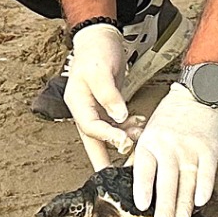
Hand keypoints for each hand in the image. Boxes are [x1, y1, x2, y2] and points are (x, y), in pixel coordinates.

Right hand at [63, 23, 134, 171]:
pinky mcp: (106, 104)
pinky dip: (127, 127)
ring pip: (106, 132)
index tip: (125, 143)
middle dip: (103, 159)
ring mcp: (94, 107)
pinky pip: (115, 122)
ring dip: (122, 139)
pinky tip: (139, 126)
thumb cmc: (96, 50)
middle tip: (115, 179)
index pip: (90, 127)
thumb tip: (119, 116)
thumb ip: (108, 94)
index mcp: (77, 102)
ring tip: (140, 142)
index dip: (107, 137)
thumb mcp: (101, 69)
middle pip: (93, 138)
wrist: (99, 37)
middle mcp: (84, 108)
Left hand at [132, 83, 217, 216]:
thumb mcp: (149, 131)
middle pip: (167, 181)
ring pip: (187, 181)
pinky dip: (205, 188)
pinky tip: (201, 202)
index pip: (144, 168)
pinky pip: (207, 172)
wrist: (199, 93)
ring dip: (185, 205)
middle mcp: (169, 145)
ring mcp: (191, 147)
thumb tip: (134, 184)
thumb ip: (143, 157)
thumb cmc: (172, 116)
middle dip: (165, 206)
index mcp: (150, 141)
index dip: (143, 188)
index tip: (142, 207)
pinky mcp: (209, 148)